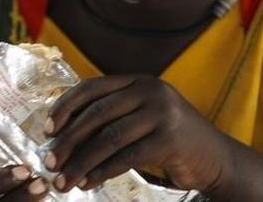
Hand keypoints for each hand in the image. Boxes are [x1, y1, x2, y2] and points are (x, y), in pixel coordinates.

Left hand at [42, 76, 231, 192]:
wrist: (215, 158)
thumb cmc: (169, 139)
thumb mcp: (141, 116)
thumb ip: (112, 115)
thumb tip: (62, 134)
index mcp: (137, 80)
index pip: (92, 87)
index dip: (65, 107)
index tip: (46, 129)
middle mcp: (150, 90)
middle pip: (97, 113)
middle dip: (68, 139)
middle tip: (50, 161)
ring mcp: (162, 112)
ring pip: (109, 137)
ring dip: (81, 161)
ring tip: (64, 180)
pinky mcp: (169, 139)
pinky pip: (126, 157)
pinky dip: (102, 171)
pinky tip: (88, 182)